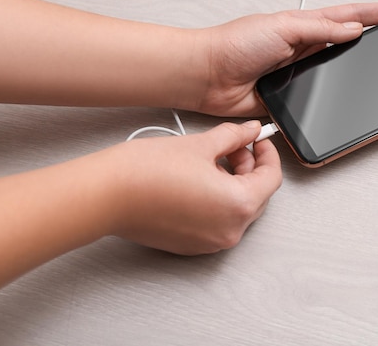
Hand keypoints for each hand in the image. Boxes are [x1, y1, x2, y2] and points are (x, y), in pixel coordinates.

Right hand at [110, 121, 281, 254]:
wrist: (106, 195)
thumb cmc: (146, 173)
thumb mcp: (200, 145)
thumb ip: (233, 137)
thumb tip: (249, 132)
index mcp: (238, 205)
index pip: (271, 178)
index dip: (268, 154)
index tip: (259, 140)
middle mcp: (229, 230)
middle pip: (256, 196)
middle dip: (249, 168)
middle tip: (233, 146)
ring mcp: (210, 242)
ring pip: (237, 209)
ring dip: (233, 184)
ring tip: (210, 161)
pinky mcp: (191, 245)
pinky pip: (218, 221)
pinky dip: (217, 201)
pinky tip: (199, 181)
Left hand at [189, 2, 377, 116]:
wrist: (209, 76)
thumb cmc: (234, 44)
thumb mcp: (282, 27)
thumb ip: (320, 29)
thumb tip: (355, 29)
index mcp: (306, 26)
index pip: (352, 16)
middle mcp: (307, 49)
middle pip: (352, 45)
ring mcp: (301, 74)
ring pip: (339, 74)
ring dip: (359, 73)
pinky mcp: (293, 98)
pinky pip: (320, 101)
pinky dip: (334, 101)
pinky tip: (347, 99)